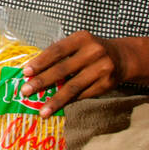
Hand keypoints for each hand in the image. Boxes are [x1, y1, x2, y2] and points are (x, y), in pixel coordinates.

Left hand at [20, 31, 134, 115]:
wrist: (122, 58)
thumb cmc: (91, 51)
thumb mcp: (78, 45)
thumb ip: (60, 55)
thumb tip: (33, 73)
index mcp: (82, 38)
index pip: (57, 50)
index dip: (40, 62)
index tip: (26, 72)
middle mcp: (93, 52)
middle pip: (63, 69)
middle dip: (42, 81)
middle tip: (26, 91)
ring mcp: (102, 68)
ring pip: (73, 87)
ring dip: (55, 100)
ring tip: (42, 111)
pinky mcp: (106, 84)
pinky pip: (83, 95)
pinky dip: (68, 101)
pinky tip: (57, 107)